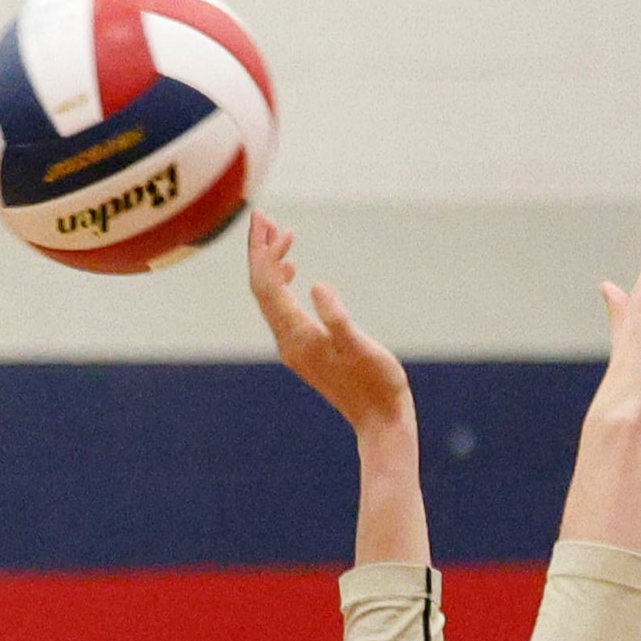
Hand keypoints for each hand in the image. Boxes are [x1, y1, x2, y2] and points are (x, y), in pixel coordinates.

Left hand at [249, 212, 411, 438]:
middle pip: (261, 288)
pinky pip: (281, 310)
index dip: (266, 252)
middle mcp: (288, 341)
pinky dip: (281, 285)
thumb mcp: (361, 347)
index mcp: (298, 336)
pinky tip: (292, 273)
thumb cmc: (378, 386)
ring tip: (278, 235)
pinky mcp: (305, 350)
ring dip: (270, 265)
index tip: (273, 223)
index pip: (268, 286)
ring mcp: (294, 347)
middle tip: (264, 216)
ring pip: (270, 298)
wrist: (380, 423)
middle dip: (260, 251)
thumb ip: (337, 318)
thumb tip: (317, 287)